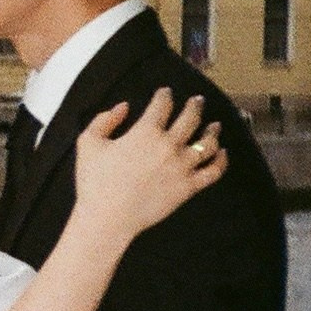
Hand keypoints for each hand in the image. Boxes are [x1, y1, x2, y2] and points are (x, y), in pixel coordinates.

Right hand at [70, 87, 226, 240]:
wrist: (108, 218)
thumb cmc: (95, 183)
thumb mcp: (88, 143)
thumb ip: (104, 120)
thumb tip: (123, 107)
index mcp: (145, 132)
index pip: (162, 105)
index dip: (165, 95)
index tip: (166, 93)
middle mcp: (168, 145)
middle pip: (190, 118)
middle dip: (195, 105)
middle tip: (198, 101)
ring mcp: (182, 167)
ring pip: (207, 143)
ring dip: (213, 130)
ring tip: (215, 125)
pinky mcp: (188, 187)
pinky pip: (213, 171)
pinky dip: (221, 160)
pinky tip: (222, 153)